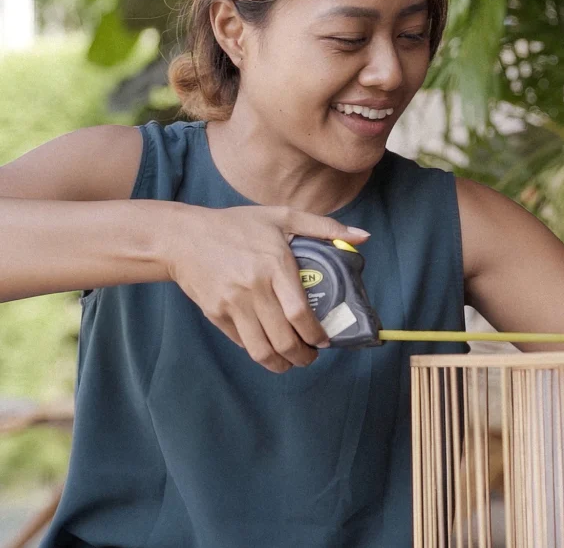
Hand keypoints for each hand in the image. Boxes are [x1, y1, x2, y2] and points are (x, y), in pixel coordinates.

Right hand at [163, 205, 369, 372]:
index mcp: (275, 265)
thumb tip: (363, 237)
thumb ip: (324, 227)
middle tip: (311, 356)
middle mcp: (254, 288)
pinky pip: (242, 342)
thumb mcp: (282, 216)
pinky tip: (268, 348)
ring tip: (291, 361)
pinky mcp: (215, 315)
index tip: (325, 340)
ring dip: (281, 364)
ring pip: (261, 350)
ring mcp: (232, 304)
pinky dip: (258, 351)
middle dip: (303, 356)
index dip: (316, 334)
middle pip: (284, 339)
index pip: (300, 313)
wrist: (184, 237)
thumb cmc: (237, 225)